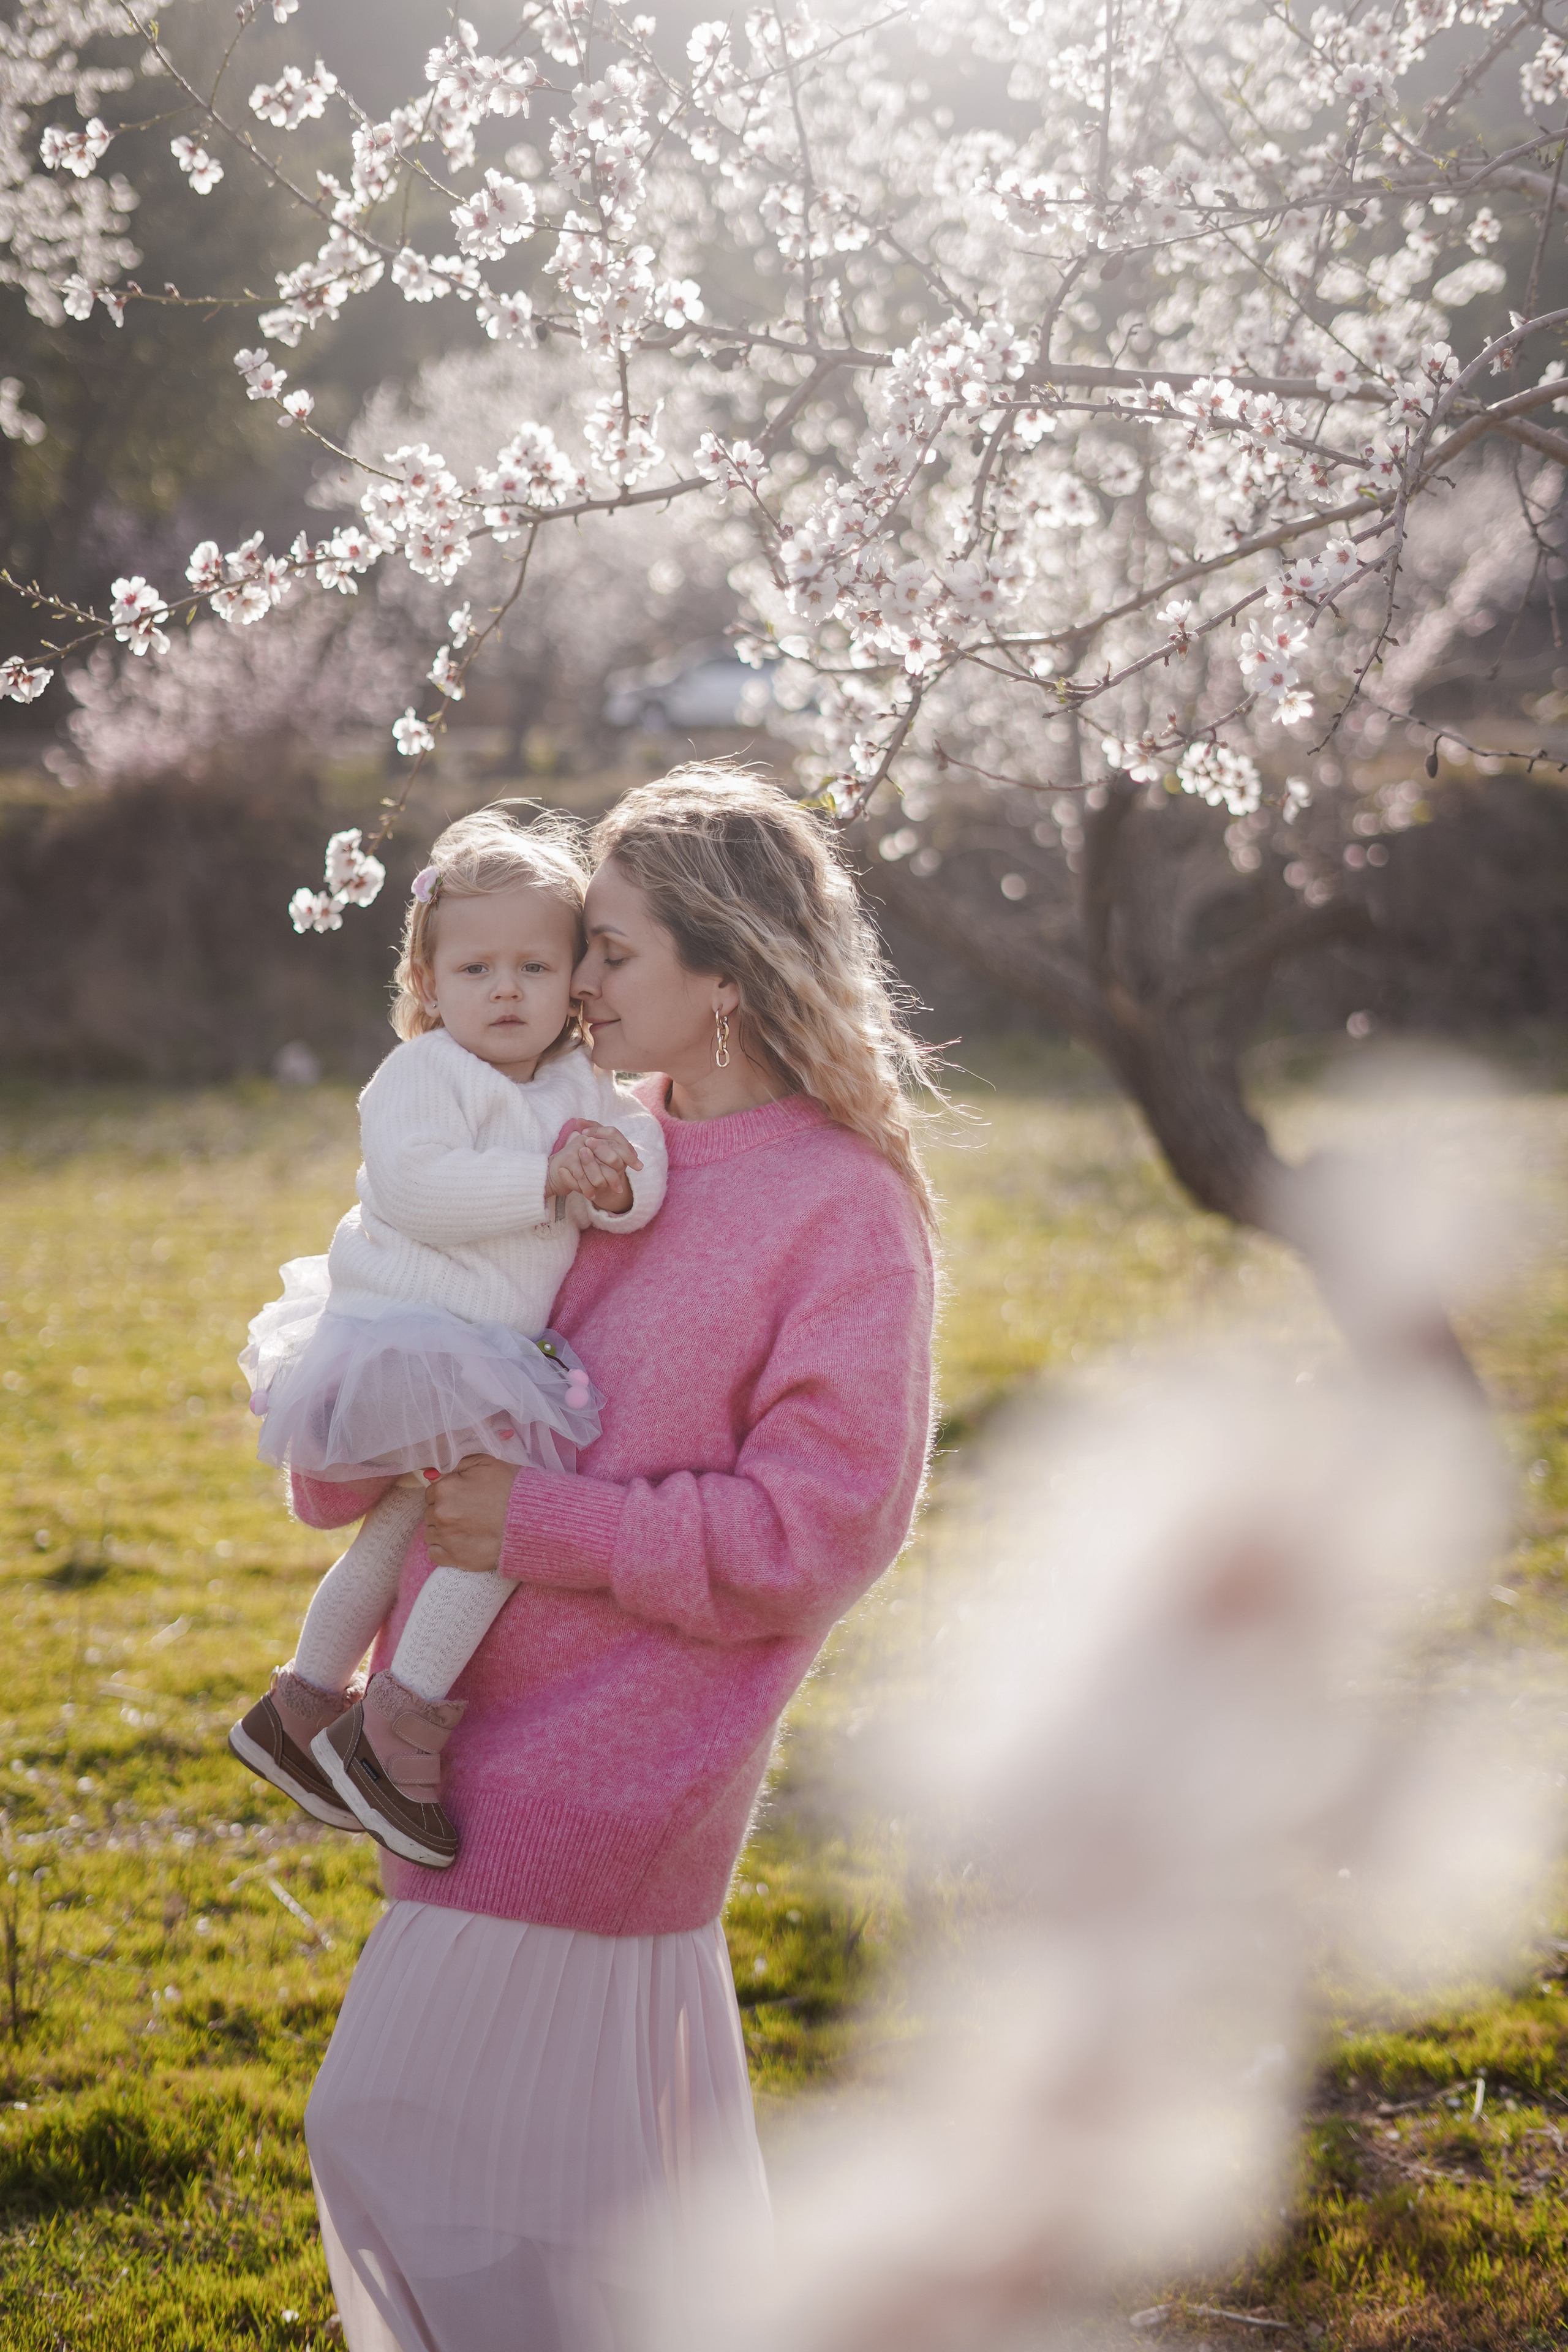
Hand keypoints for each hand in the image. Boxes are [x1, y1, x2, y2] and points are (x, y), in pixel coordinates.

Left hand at [422, 1454, 517, 1572]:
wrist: (533, 1521)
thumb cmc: (512, 1489)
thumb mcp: (487, 1463)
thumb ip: (461, 1465)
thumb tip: (446, 1474)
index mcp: (445, 1489)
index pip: (432, 1492)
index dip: (446, 1494)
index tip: (460, 1498)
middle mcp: (440, 1513)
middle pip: (430, 1513)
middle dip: (444, 1512)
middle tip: (465, 1513)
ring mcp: (446, 1538)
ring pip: (431, 1533)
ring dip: (443, 1530)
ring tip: (464, 1529)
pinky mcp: (455, 1558)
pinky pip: (434, 1554)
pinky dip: (443, 1549)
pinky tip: (459, 1543)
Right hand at [546, 1121, 640, 1216]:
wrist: (555, 1171)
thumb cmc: (581, 1166)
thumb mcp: (597, 1161)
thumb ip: (615, 1157)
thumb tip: (638, 1160)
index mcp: (596, 1136)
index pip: (617, 1140)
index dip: (628, 1154)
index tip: (639, 1167)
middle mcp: (586, 1139)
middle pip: (609, 1155)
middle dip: (614, 1174)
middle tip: (619, 1188)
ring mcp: (576, 1148)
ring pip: (595, 1167)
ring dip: (601, 1182)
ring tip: (607, 1193)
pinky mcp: (567, 1160)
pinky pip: (581, 1176)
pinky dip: (587, 1187)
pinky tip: (592, 1196)